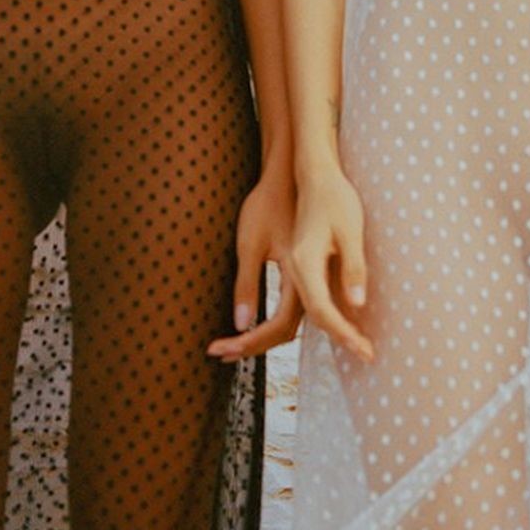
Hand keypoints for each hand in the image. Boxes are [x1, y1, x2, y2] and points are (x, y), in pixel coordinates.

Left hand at [208, 169, 303, 361]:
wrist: (287, 177)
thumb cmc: (266, 205)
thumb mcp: (249, 244)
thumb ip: (247, 285)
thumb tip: (241, 325)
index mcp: (299, 277)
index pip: (277, 327)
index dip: (248, 343)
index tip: (220, 349)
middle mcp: (309, 284)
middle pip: (284, 332)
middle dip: (251, 346)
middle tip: (220, 353)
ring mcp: (309, 280)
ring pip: (288, 323)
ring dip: (260, 338)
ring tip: (231, 345)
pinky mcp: (304, 274)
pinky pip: (290, 310)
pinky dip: (269, 324)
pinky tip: (253, 325)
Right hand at [288, 164, 373, 361]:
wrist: (315, 172)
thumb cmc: (336, 197)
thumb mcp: (350, 230)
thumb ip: (353, 268)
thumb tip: (358, 306)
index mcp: (302, 263)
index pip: (323, 310)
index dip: (345, 333)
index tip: (367, 350)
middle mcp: (295, 269)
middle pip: (311, 316)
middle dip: (339, 339)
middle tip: (368, 357)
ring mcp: (296, 267)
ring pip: (310, 310)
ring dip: (335, 330)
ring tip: (360, 347)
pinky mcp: (303, 263)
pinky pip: (313, 297)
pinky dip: (329, 315)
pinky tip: (348, 320)